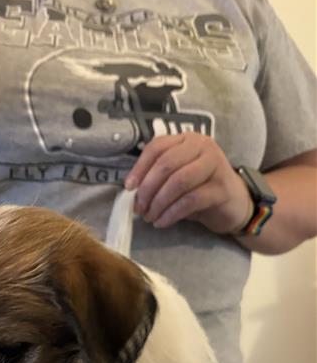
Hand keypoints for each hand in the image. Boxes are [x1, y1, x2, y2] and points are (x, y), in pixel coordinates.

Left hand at [125, 133, 251, 233]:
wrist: (234, 203)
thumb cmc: (200, 188)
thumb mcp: (177, 177)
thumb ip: (158, 177)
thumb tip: (132, 190)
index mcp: (187, 140)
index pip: (157, 147)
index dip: (140, 168)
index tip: (129, 187)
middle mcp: (203, 146)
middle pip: (166, 164)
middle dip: (147, 189)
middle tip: (139, 209)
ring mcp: (215, 165)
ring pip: (178, 182)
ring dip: (158, 203)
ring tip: (150, 217)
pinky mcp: (221, 188)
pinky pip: (190, 200)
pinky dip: (171, 213)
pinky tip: (162, 222)